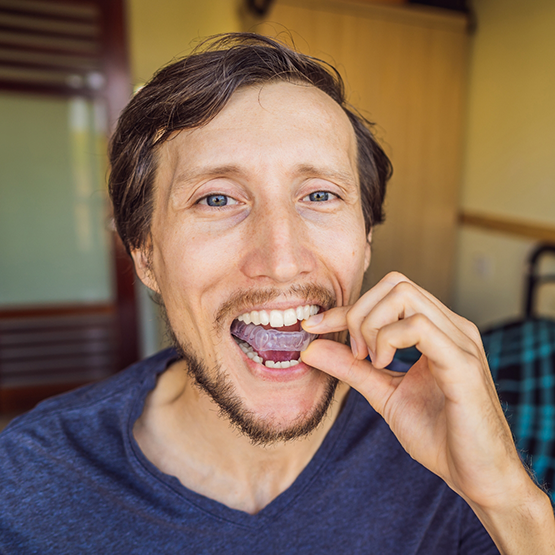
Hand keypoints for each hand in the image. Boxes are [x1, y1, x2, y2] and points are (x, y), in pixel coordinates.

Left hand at [301, 272, 550, 540]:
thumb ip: (350, 367)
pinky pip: (418, 326)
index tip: (313, 327)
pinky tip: (384, 366)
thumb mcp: (383, 392)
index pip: (387, 294)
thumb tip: (310, 347)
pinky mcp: (463, 363)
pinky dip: (388, 340)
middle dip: (359, 313)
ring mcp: (460, 341)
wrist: (477, 476)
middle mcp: (451, 327)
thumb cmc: (437, 434)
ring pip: (404, 295)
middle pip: (394, 283)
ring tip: (371, 363)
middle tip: (356, 354)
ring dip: (372, 325)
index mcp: (437, 330)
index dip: (344, 308)